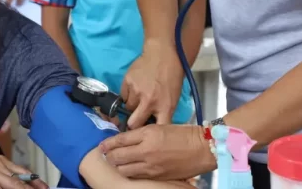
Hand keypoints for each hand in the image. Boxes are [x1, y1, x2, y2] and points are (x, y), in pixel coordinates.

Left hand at [100, 125, 214, 180]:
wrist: (200, 148)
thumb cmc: (181, 133)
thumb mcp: (159, 126)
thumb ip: (141, 132)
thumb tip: (127, 137)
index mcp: (147, 134)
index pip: (121, 139)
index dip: (108, 143)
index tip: (101, 145)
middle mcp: (146, 150)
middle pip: (119, 156)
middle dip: (109, 156)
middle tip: (105, 155)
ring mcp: (151, 166)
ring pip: (125, 170)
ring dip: (117, 166)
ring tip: (115, 163)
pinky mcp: (157, 176)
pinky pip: (136, 176)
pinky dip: (130, 173)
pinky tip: (128, 170)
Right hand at [121, 41, 183, 127]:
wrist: (162, 53)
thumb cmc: (171, 76)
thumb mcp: (173, 97)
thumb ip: (163, 112)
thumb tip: (153, 127)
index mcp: (165, 107)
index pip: (156, 130)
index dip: (149, 135)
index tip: (145, 137)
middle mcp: (149, 101)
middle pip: (134, 125)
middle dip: (133, 125)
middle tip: (134, 121)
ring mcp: (137, 91)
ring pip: (128, 108)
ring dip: (132, 105)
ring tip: (140, 95)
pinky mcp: (127, 82)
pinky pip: (123, 95)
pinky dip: (127, 94)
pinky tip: (136, 86)